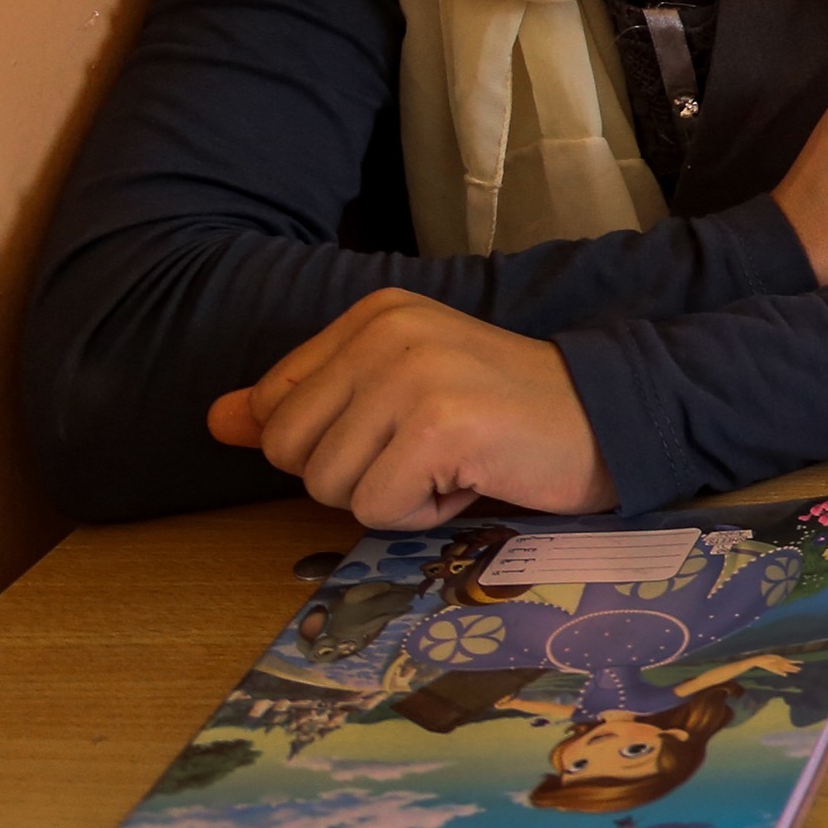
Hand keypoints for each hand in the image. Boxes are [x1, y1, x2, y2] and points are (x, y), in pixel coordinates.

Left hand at [206, 290, 615, 529]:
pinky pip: (378, 508)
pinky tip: (473, 478)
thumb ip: (306, 404)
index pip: (275, 406)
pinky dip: (425, 512)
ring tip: (455, 463)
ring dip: (392, 497)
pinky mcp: (439, 425)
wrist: (612, 417)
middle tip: (428, 453)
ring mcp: (412, 376)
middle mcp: (384, 333)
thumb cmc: (507, 414)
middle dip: (353, 476)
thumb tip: (215, 421)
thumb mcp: (397, 394)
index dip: (330, 444)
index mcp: (371, 315)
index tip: (403, 430)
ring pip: (329, 486)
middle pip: (290, 451)